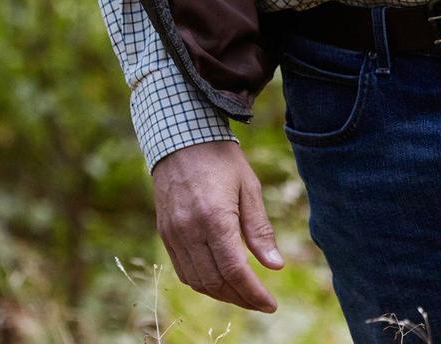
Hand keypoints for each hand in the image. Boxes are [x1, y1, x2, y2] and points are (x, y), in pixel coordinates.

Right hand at [152, 140, 284, 311]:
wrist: (181, 137)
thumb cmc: (221, 159)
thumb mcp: (248, 186)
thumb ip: (260, 229)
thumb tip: (275, 266)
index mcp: (214, 218)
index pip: (235, 271)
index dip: (254, 293)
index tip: (270, 305)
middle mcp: (190, 230)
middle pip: (216, 281)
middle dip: (240, 298)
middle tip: (260, 302)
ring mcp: (174, 233)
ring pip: (197, 281)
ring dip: (221, 294)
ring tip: (242, 294)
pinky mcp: (165, 232)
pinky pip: (182, 270)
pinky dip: (201, 282)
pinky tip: (218, 280)